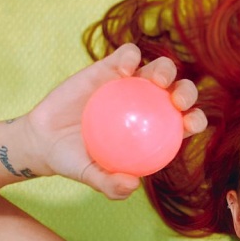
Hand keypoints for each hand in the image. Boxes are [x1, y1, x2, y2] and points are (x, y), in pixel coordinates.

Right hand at [24, 45, 206, 199]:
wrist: (44, 139)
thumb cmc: (74, 160)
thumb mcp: (92, 176)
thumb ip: (111, 184)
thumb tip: (131, 184)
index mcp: (155, 130)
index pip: (185, 122)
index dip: (195, 120)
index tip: (189, 124)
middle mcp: (149, 104)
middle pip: (179, 92)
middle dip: (187, 93)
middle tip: (177, 102)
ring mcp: (131, 83)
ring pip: (159, 69)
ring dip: (166, 70)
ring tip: (157, 80)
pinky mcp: (110, 66)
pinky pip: (126, 56)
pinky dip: (130, 57)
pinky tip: (124, 68)